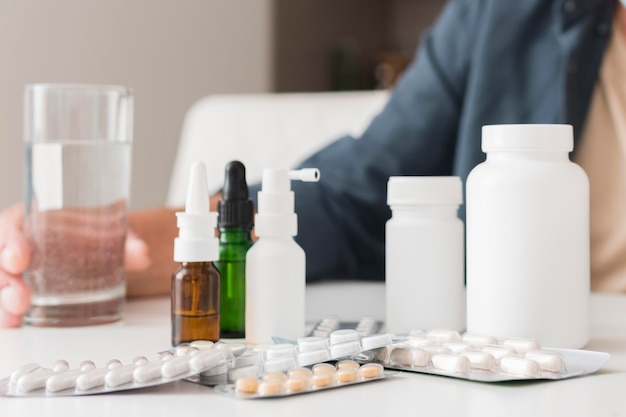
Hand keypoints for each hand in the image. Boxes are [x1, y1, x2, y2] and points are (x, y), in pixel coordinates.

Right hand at [0, 203, 152, 326]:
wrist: (101, 248)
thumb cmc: (96, 235)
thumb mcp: (113, 232)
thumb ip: (127, 243)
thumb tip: (141, 254)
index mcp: (36, 220)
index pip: (14, 225)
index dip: (11, 242)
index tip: (20, 259)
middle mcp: (21, 244)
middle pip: (1, 259)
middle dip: (5, 280)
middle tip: (21, 298)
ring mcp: (18, 271)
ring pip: (1, 282)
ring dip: (3, 301)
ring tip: (16, 316)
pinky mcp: (21, 291)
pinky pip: (7, 302)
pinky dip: (8, 314)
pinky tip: (15, 324)